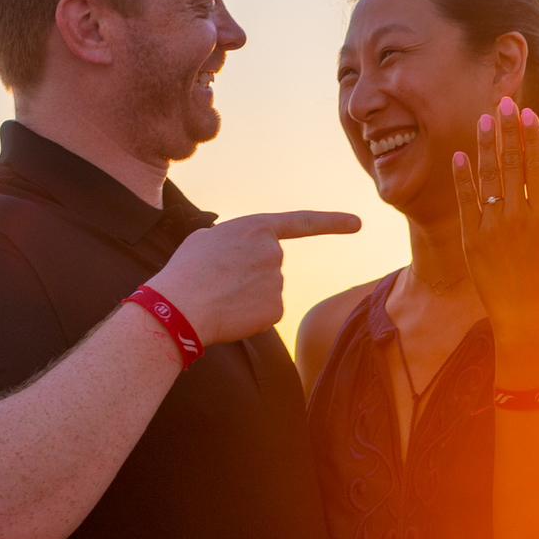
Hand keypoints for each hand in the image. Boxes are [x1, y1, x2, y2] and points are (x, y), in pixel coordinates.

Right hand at [149, 209, 361, 344]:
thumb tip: (242, 255)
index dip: (332, 222)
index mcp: (257, 228)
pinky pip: (266, 313)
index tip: (358, 223)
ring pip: (267, 291)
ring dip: (246, 296)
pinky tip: (230, 314)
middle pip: (270, 266)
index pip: (302, 223)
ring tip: (218, 296)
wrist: (180, 305)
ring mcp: (278, 282)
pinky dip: (249, 316)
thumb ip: (236, 241)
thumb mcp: (208, 239)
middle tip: (217, 282)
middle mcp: (274, 252)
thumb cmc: (186, 270)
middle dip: (249, 275)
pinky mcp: (276, 310)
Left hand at [451, 97, 538, 334]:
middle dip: (508, 132)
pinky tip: (460, 156)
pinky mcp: (472, 239)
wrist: (523, 317)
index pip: (536, 168)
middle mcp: (517, 217)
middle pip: (511, 165)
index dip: (531, 139)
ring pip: (488, 179)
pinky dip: (462, 179)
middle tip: (504, 104)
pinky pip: (466, 202)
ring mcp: (492, 227)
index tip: (528, 115)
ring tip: (484, 120)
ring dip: (485, 147)